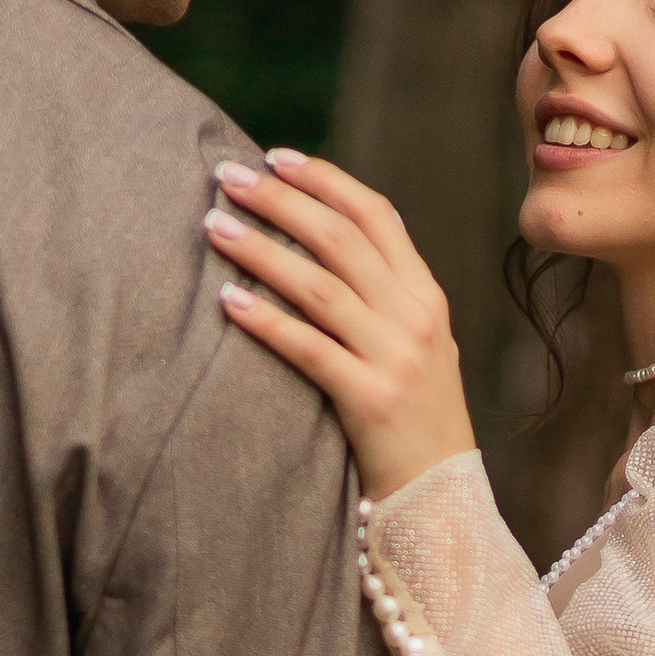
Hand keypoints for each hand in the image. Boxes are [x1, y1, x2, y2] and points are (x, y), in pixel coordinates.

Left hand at [204, 150, 477, 499]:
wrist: (441, 499)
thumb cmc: (412, 420)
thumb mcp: (414, 347)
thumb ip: (381, 298)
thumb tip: (317, 243)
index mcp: (426, 296)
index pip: (376, 216)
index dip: (325, 181)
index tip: (276, 157)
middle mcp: (415, 318)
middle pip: (341, 239)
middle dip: (280, 201)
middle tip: (228, 176)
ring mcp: (396, 358)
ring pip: (319, 286)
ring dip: (260, 250)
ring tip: (213, 226)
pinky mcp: (371, 401)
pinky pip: (309, 349)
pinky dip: (266, 320)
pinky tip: (226, 301)